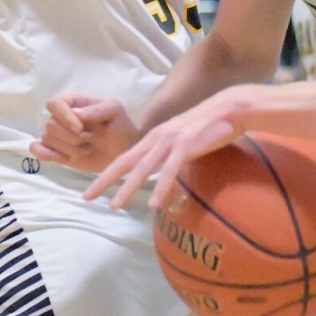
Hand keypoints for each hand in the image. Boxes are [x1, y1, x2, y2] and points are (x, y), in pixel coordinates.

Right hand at [29, 95, 139, 172]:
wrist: (124, 150)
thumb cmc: (120, 126)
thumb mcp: (115, 110)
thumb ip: (98, 109)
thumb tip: (76, 114)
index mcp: (73, 102)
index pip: (54, 103)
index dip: (64, 117)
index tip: (80, 128)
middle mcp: (62, 117)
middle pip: (50, 125)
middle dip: (72, 137)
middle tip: (90, 139)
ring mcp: (59, 136)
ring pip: (48, 140)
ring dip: (70, 148)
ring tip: (87, 148)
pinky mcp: (58, 153)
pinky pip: (38, 150)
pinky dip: (44, 154)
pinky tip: (62, 156)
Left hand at [83, 89, 242, 209]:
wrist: (229, 109)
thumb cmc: (207, 126)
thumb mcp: (180, 140)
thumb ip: (168, 154)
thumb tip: (161, 172)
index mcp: (153, 137)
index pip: (124, 158)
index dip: (106, 174)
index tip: (92, 189)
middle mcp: (156, 138)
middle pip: (125, 162)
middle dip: (104, 180)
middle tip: (86, 197)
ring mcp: (170, 141)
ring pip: (143, 168)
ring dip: (127, 187)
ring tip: (113, 205)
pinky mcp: (187, 145)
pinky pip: (170, 170)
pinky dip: (161, 187)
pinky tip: (153, 204)